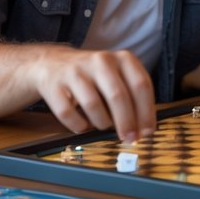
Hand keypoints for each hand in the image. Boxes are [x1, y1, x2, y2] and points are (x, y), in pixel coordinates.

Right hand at [30, 46, 155, 141]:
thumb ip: (133, 98)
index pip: (141, 84)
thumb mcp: (118, 76)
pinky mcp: (54, 86)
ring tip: (103, 125)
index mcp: (121, 59)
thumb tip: (143, 129)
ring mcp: (76, 72)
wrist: (52, 63)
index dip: (146, 111)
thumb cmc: (94, 76)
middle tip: (129, 139)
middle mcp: (100, 61)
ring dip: (101, 123)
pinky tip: (83, 125)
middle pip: (118, 95)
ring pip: (93, 105)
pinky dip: (79, 125)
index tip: (147, 131)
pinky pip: (69, 113)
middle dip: (126, 122)